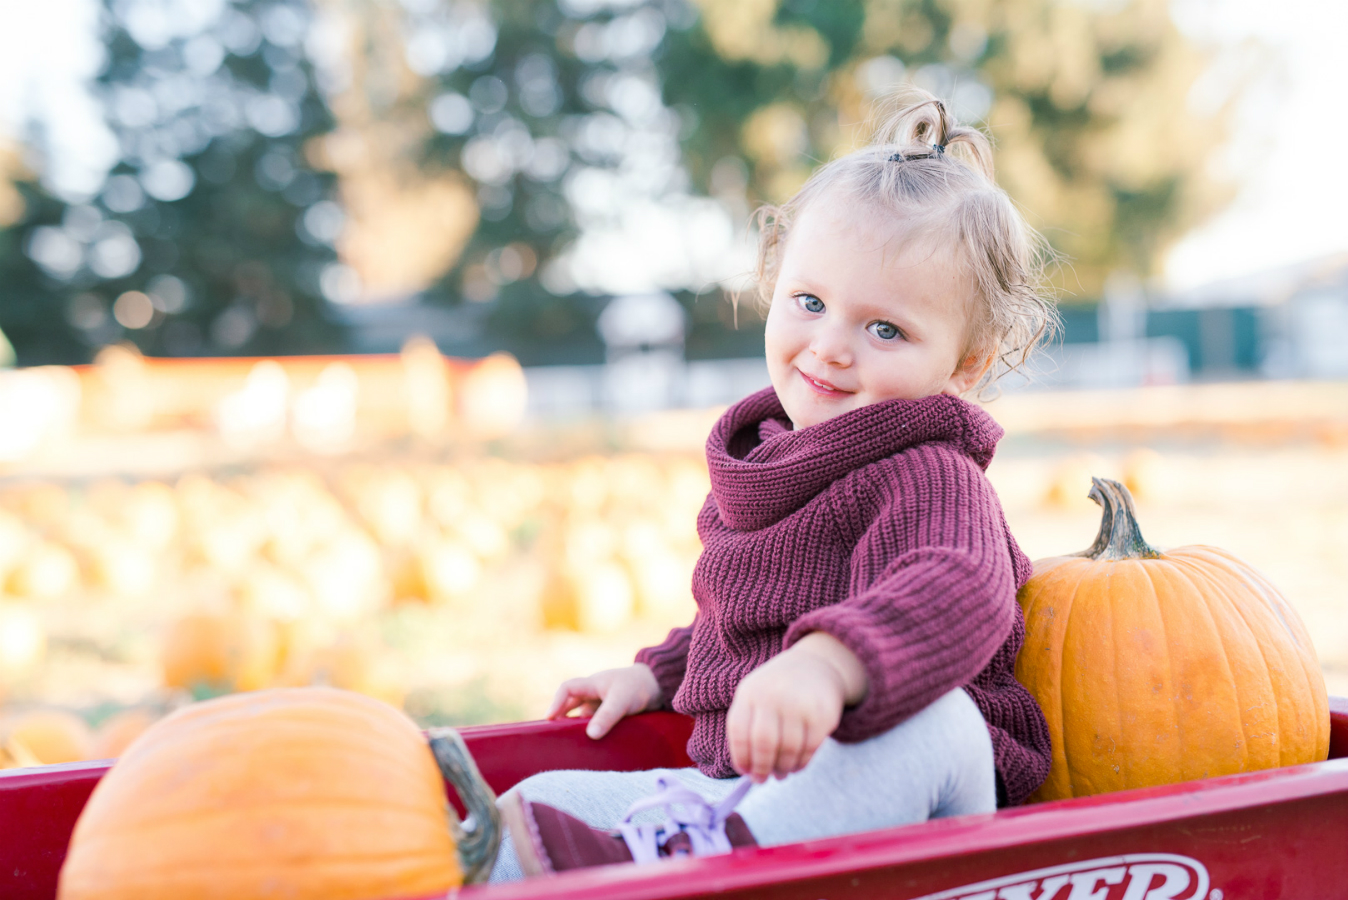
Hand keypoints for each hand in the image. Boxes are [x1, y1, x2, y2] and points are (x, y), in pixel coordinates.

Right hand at [546, 664, 662, 739]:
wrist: (660, 686)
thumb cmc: (638, 687)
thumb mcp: (621, 700)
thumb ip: (607, 716)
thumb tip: (591, 735)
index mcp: (592, 684)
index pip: (567, 689)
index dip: (556, 703)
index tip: (550, 719)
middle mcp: (595, 693)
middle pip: (572, 706)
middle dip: (564, 720)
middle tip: (557, 738)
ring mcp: (603, 704)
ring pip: (586, 718)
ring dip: (581, 729)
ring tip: (574, 746)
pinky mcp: (613, 714)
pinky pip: (598, 724)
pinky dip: (594, 732)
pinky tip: (594, 746)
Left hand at [726, 632, 867, 783]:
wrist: (816, 665)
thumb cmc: (778, 689)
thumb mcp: (755, 696)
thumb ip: (747, 728)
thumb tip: (748, 771)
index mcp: (750, 692)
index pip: (738, 732)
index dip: (740, 757)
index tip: (745, 772)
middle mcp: (773, 695)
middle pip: (763, 743)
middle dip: (761, 767)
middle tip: (762, 779)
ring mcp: (799, 703)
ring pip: (788, 749)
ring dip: (782, 768)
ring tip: (781, 773)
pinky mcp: (822, 714)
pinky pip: (809, 748)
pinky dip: (801, 763)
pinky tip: (796, 766)